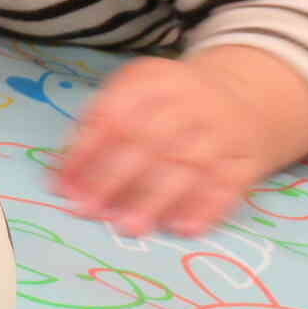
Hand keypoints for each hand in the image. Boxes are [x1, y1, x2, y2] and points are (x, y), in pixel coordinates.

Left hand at [52, 55, 294, 237]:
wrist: (244, 98)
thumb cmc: (171, 106)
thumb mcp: (135, 94)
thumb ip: (97, 127)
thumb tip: (62, 178)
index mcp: (155, 80)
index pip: (114, 113)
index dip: (85, 152)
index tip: (63, 187)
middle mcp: (191, 100)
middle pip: (150, 139)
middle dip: (115, 178)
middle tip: (90, 212)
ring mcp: (223, 130)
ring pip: (189, 164)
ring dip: (156, 198)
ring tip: (129, 227)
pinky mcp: (246, 159)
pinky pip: (228, 184)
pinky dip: (206, 208)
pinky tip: (183, 229)